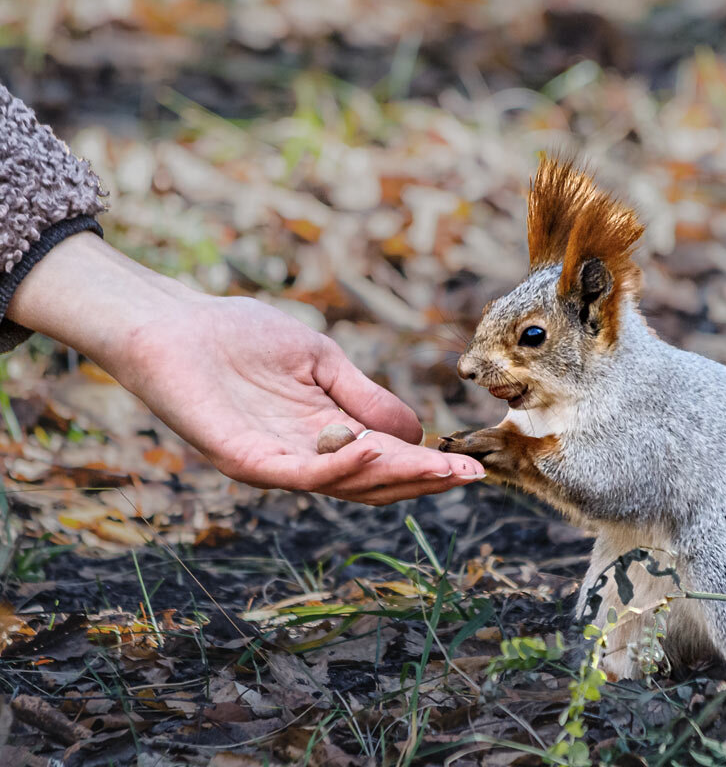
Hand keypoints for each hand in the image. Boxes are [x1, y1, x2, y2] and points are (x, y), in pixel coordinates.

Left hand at [8, 235, 483, 503]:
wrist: (173, 322)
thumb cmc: (240, 335)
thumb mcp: (322, 362)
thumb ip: (364, 396)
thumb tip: (417, 433)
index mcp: (323, 436)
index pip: (383, 461)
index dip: (427, 466)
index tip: (472, 469)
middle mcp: (301, 458)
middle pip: (371, 483)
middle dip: (421, 480)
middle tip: (466, 476)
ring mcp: (272, 462)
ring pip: (342, 484)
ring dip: (392, 476)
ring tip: (436, 467)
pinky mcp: (242, 457)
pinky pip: (298, 473)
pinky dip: (338, 466)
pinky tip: (370, 449)